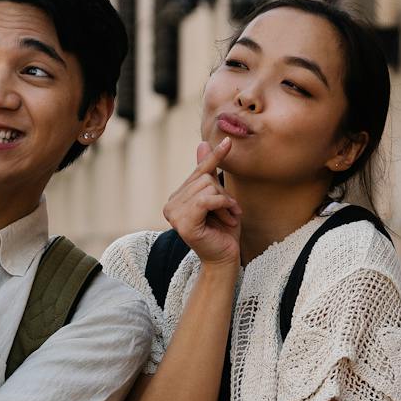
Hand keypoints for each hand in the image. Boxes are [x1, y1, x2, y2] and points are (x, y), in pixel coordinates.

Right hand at [160, 139, 240, 266]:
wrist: (225, 259)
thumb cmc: (223, 231)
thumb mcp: (219, 198)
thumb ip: (208, 173)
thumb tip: (202, 143)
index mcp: (176, 198)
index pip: (198, 172)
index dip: (214, 157)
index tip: (229, 141)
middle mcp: (170, 204)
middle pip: (204, 178)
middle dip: (223, 194)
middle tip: (230, 212)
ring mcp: (174, 214)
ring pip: (207, 188)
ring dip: (225, 202)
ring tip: (228, 217)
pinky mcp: (183, 223)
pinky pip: (206, 200)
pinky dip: (222, 205)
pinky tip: (228, 218)